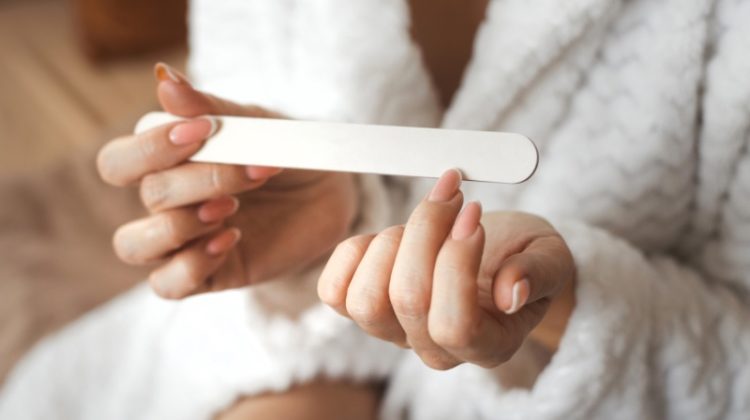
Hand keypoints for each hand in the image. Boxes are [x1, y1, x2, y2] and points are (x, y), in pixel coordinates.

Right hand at [97, 63, 358, 298]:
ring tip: (229, 210)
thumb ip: (210, 107)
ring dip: (180, 227)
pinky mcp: (207, 274)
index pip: (119, 161)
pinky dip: (191, 265)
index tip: (204, 131)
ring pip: (134, 246)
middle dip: (198, 181)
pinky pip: (167, 284)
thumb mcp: (255, 123)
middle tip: (250, 172)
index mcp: (164, 163)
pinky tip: (230, 239)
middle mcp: (165, 204)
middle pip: (147, 197)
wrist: (330, 191)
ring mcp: (183, 242)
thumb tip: (164, 78)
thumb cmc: (283, 151)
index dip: (150, 148)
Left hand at [318, 170, 575, 368]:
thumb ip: (539, 274)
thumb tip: (512, 293)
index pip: (456, 326)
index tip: (474, 212)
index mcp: (488, 344)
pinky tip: (389, 233)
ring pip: (366, 300)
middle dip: (426, 231)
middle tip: (452, 192)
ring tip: (423, 216)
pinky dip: (354, 253)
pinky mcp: (363, 307)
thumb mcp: (550, 256)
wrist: (498, 253)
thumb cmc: (525, 255)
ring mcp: (393, 331)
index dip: (457, 264)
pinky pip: (334, 292)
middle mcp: (434, 348)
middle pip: (408, 300)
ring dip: (392, 242)